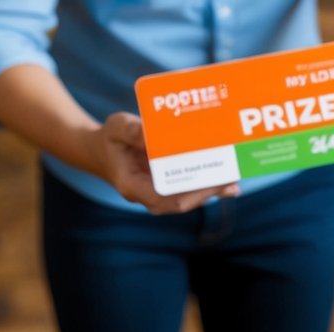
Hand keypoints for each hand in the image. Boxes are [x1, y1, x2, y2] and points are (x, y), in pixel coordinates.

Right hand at [90, 112, 239, 214]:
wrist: (100, 151)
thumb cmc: (109, 138)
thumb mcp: (116, 128)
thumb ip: (132, 130)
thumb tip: (152, 132)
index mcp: (132, 186)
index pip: (166, 200)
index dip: (192, 194)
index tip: (212, 181)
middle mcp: (147, 196)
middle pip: (182, 202)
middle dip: (208, 192)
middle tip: (231, 177)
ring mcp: (157, 194)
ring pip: (188, 199)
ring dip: (211, 190)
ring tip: (234, 178)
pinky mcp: (165, 188)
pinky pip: (188, 191)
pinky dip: (206, 185)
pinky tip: (227, 180)